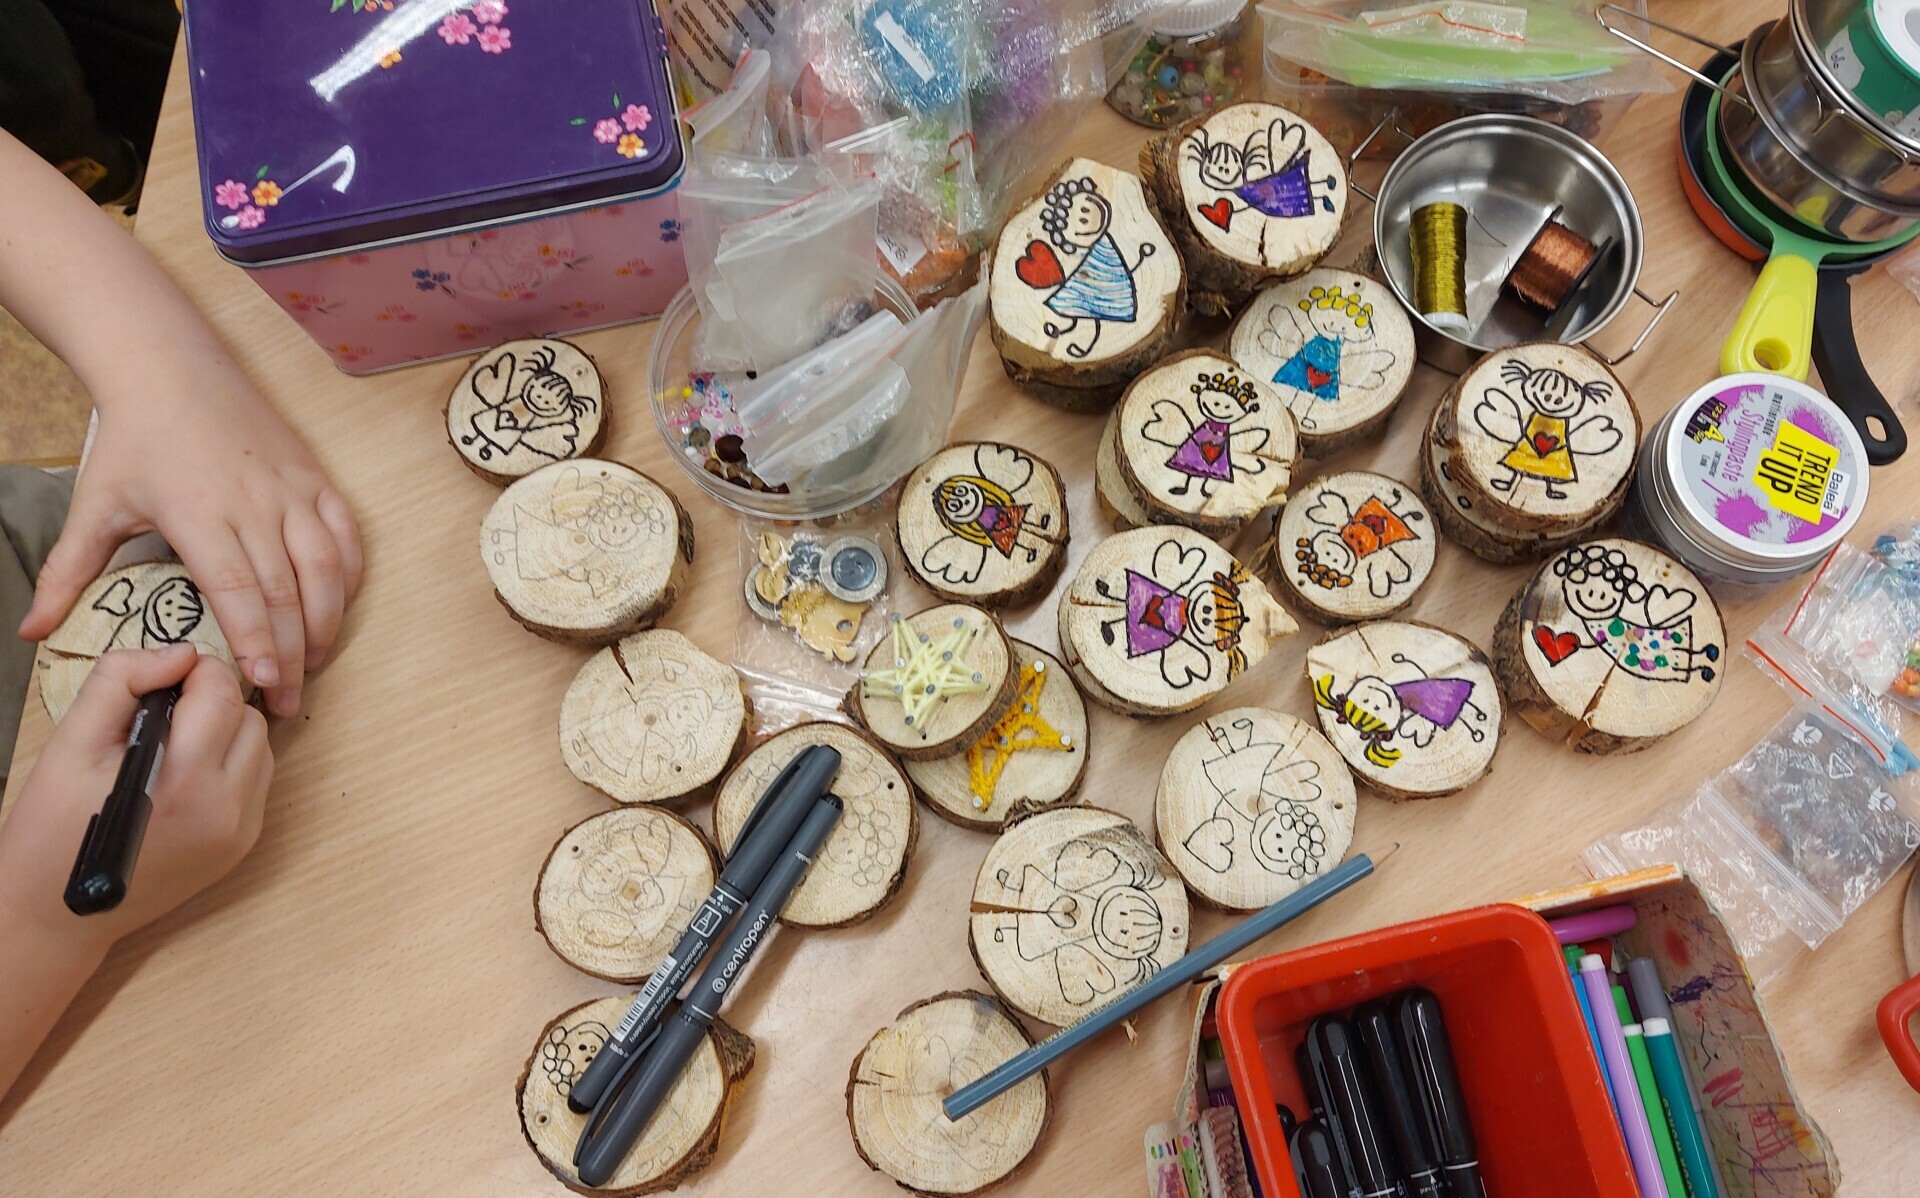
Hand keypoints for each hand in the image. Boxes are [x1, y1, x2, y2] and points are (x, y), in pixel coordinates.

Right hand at [0, 645, 273, 957]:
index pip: (220, 691)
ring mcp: (240, 831)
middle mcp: (226, 808)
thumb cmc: (52, 828)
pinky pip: (256, 782)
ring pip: (261, 746)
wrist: (55, 915)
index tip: (162, 679)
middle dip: (211, 701)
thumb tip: (180, 654)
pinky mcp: (242, 846)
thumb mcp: (71, 742)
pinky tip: (184, 776)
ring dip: (226, 732)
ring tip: (172, 746)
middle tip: (162, 713)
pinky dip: (230, 765)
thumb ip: (121, 682)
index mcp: (183, 779)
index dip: (193, 671)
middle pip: (248, 716)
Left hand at [17, 356, 362, 716]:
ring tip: (314, 661)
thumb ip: (68, 573)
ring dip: (326, 620)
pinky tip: (338, 607)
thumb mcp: (96, 505)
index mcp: (199, 514)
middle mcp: (254, 504)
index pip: (238, 590)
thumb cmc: (135, 440)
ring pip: (325, 567)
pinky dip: (349, 576)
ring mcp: (292, 490)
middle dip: (291, 652)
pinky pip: (346, 535)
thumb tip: (32, 632)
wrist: (173, 369)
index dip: (254, 640)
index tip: (259, 682)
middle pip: (285, 592)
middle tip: (286, 699)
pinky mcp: (315, 478)